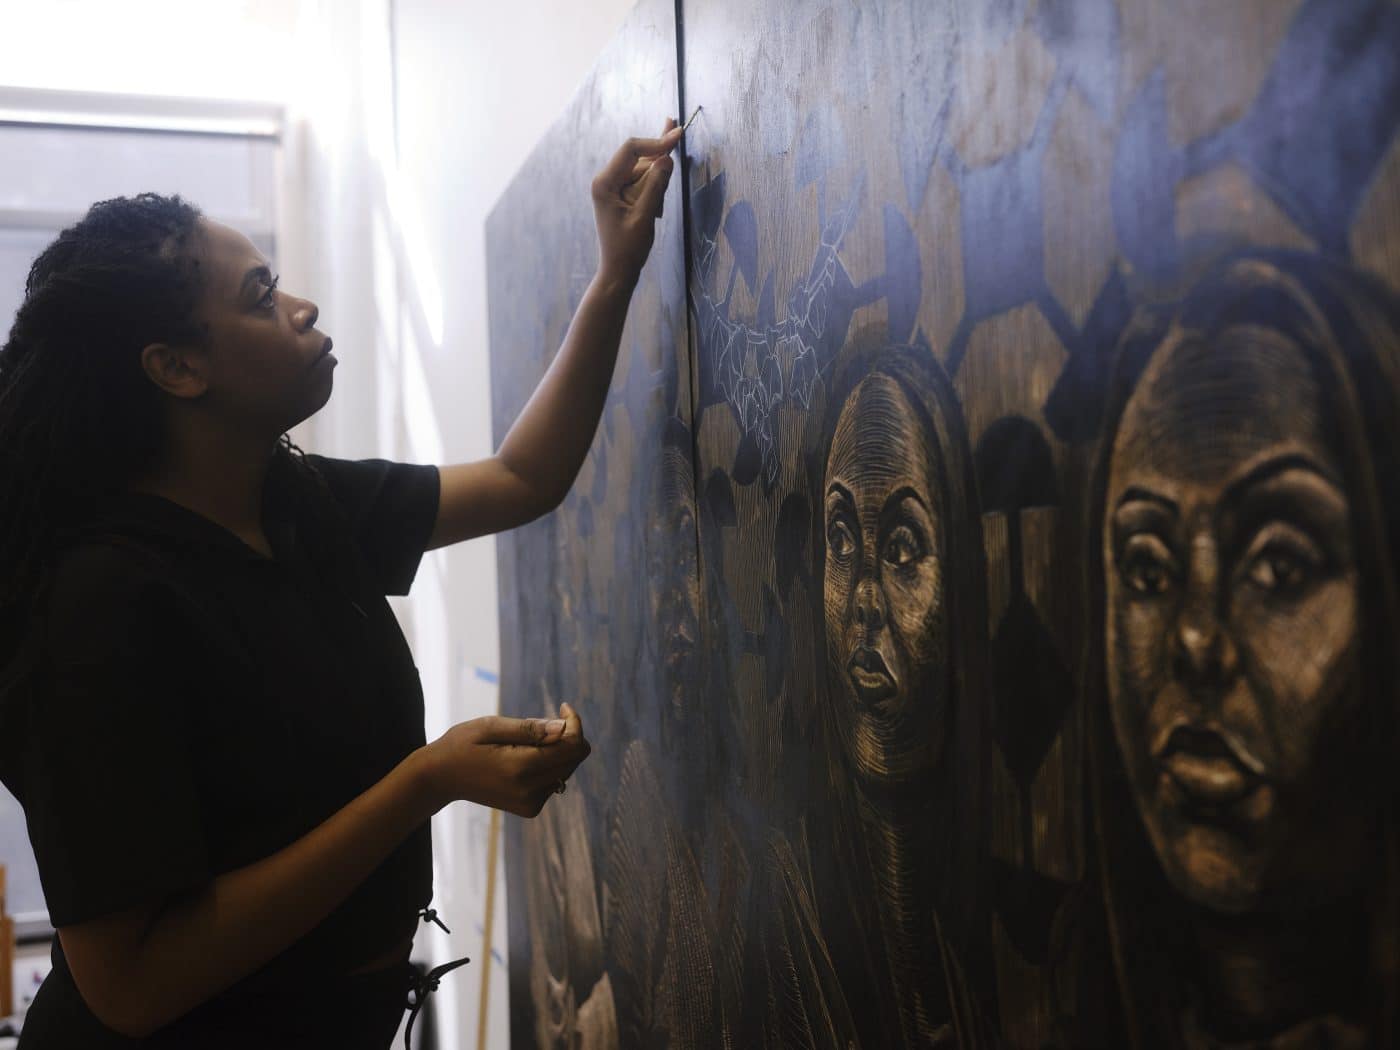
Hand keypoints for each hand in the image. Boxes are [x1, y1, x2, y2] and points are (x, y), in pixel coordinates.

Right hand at [423, 703, 591, 816]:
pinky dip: (548, 765)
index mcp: (521, 768)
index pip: (572, 747)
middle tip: (543, 721)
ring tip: (525, 742)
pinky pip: (555, 781)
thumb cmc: (462, 745)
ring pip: (567, 770)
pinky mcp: (530, 808)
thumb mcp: (491, 726)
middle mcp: (530, 790)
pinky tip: (524, 759)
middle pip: (574, 758)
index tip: (562, 708)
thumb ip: (530, 728)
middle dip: (567, 735)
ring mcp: (531, 803)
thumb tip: (564, 728)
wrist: (441, 779)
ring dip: (557, 751)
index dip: (575, 723)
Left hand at [592, 118, 681, 287]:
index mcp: (605, 183)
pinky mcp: (622, 195)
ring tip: (654, 216)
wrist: (618, 271)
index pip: (632, 150)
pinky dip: (655, 191)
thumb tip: (667, 159)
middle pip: (640, 159)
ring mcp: (614, 187)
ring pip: (645, 171)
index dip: (656, 141)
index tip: (679, 135)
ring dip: (658, 186)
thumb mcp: (644, 217)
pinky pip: (644, 183)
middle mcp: (606, 180)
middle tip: (672, 138)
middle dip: (659, 164)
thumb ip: (656, 186)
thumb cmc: (628, 248)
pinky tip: (654, 211)